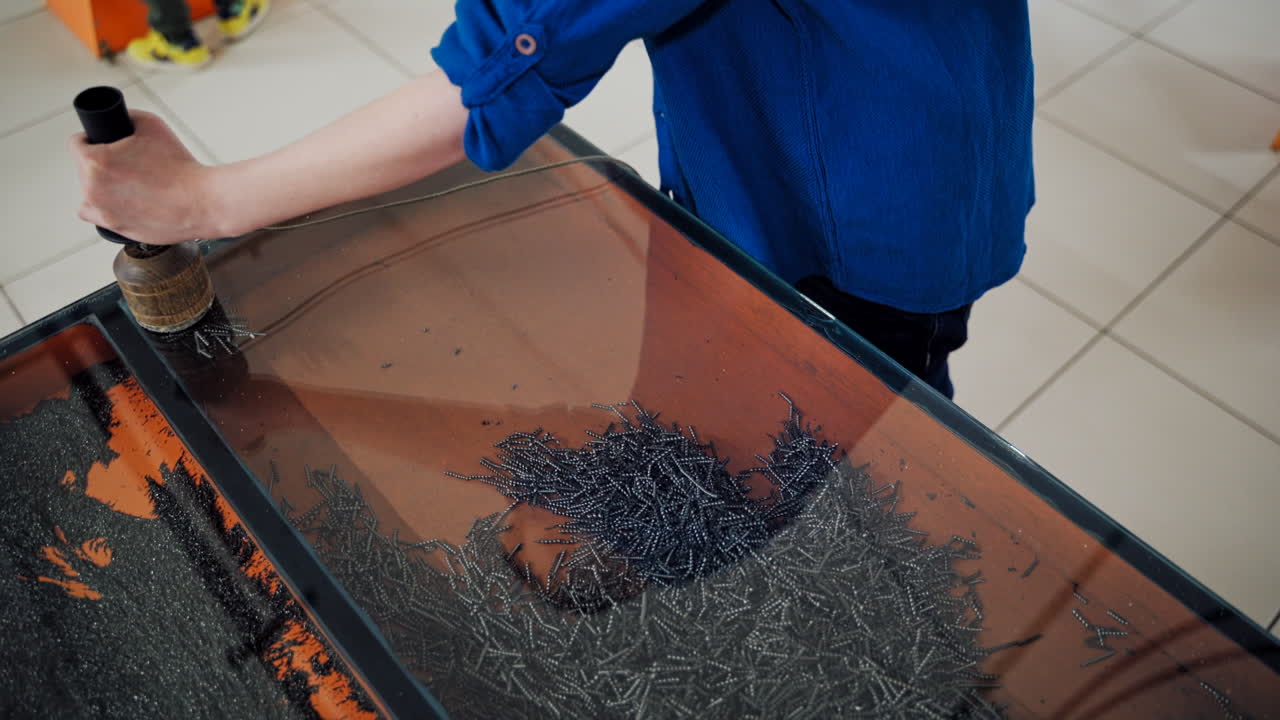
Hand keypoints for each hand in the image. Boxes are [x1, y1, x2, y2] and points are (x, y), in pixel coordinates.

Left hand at [70, 111, 221, 244]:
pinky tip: (121, 201)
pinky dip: (105, 207)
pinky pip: (96, 215)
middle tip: (127, 163)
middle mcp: (92, 188)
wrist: (202, 202)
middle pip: (83, 168)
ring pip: (88, 192)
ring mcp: (103, 211)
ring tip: (128, 183)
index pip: (75, 143)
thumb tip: (119, 120)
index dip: (90, 139)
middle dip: (99, 163)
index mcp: (95, 161)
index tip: (103, 143)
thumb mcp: (152, 124)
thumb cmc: (181, 166)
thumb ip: (128, 117)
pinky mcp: (116, 228)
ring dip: (100, 185)